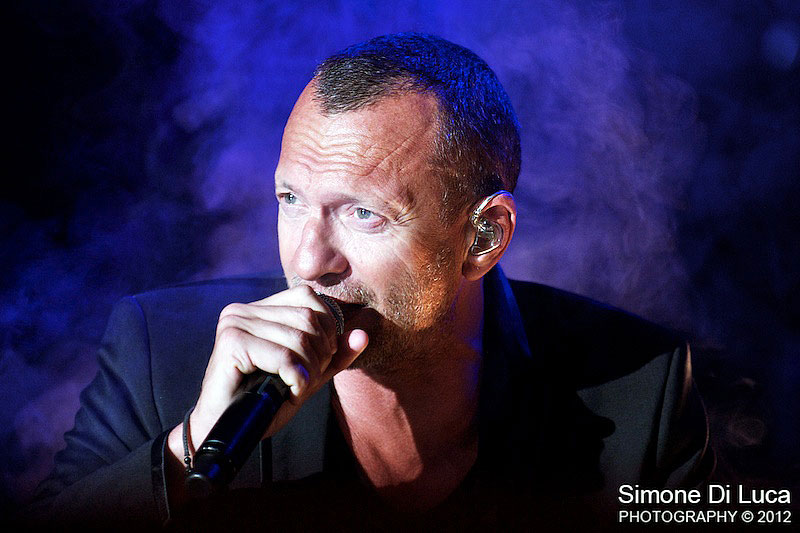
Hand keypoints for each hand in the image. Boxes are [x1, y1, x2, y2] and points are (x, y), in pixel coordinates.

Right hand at [171, 285, 367, 459]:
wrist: (224, 430)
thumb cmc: (263, 402)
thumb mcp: (307, 375)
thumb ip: (334, 355)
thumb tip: (363, 335)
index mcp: (260, 308)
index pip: (310, 298)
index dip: (326, 331)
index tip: (318, 363)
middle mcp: (244, 309)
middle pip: (309, 318)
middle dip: (319, 355)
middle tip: (307, 380)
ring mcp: (235, 323)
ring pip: (299, 338)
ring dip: (308, 371)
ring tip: (295, 387)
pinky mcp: (231, 343)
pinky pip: (284, 356)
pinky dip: (296, 378)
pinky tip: (289, 390)